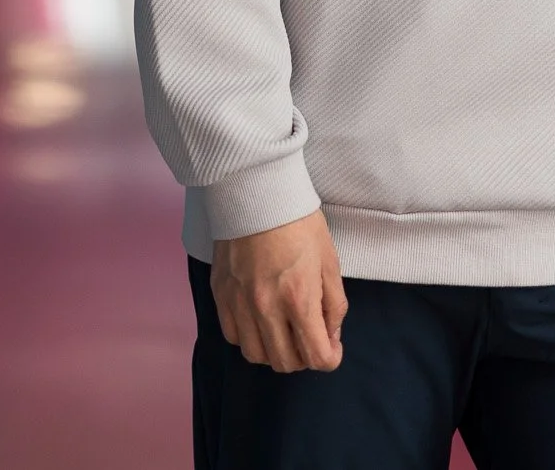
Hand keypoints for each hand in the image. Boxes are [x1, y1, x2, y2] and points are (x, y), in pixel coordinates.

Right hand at [210, 209, 347, 372]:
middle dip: (304, 357)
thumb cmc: (297, 222)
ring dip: (274, 350)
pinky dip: (249, 337)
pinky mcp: (220, 294)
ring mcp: (238, 302)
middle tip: (309, 336)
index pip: (317, 357)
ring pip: (256, 355)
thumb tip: (330, 336)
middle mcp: (266, 307)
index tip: (332, 346)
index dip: (331, 359)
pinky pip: (233, 335)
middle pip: (286, 363)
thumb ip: (334, 305)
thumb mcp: (329, 261)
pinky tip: (260, 319)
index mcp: (299, 298)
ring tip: (284, 330)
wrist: (255, 191)